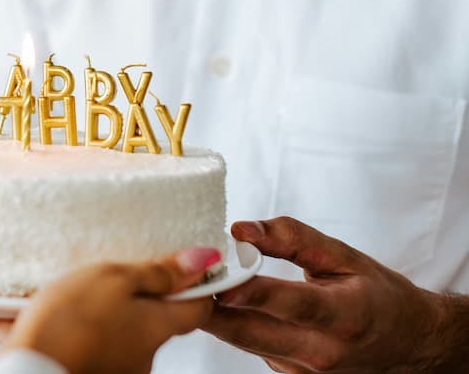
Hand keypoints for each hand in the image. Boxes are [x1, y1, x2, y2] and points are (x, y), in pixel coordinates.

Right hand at [0, 247, 218, 373]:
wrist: (32, 368)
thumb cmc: (70, 324)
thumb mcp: (114, 279)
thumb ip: (157, 272)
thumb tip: (201, 260)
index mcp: (157, 326)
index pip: (198, 306)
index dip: (193, 282)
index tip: (181, 264)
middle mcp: (144, 354)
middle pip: (153, 318)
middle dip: (134, 296)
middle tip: (108, 272)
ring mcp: (118, 367)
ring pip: (116, 330)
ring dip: (97, 312)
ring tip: (67, 292)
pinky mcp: (90, 370)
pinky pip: (86, 343)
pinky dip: (70, 328)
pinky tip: (46, 313)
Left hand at [204, 217, 461, 372]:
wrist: (408, 345)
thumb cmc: (376, 295)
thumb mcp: (344, 257)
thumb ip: (292, 238)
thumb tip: (241, 229)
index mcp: (344, 315)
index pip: (292, 304)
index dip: (252, 292)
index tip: (220, 278)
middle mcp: (322, 351)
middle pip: (251, 331)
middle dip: (210, 306)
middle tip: (179, 278)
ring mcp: (303, 370)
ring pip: (242, 340)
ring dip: (212, 313)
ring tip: (188, 281)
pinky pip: (249, 346)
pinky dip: (230, 323)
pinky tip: (217, 300)